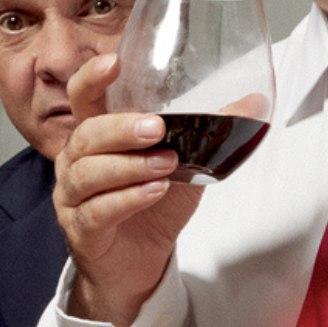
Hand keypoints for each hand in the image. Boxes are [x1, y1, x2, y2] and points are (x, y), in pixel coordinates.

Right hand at [53, 54, 200, 326]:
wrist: (138, 265)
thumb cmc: (153, 205)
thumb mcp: (188, 164)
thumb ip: (210, 131)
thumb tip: (254, 101)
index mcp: (97, 135)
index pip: (84, 97)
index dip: (93, 78)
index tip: (113, 61)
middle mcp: (76, 161)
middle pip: (85, 135)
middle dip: (121, 128)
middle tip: (156, 127)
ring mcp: (73, 197)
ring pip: (89, 173)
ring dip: (129, 165)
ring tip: (166, 164)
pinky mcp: (82, 231)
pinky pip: (97, 211)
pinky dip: (127, 200)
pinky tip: (153, 191)